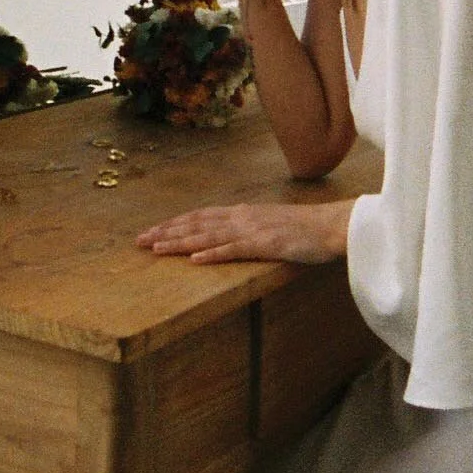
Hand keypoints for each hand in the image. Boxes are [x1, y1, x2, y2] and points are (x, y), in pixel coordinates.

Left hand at [135, 198, 353, 265]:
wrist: (333, 225)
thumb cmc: (306, 229)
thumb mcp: (272, 225)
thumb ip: (250, 228)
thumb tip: (230, 236)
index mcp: (244, 213)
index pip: (201, 216)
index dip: (175, 223)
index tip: (152, 231)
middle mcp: (243, 217)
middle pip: (196, 223)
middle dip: (166, 231)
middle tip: (139, 240)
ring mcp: (253, 230)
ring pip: (208, 235)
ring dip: (180, 242)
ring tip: (156, 248)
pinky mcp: (266, 244)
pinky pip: (234, 249)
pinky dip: (212, 253)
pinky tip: (194, 259)